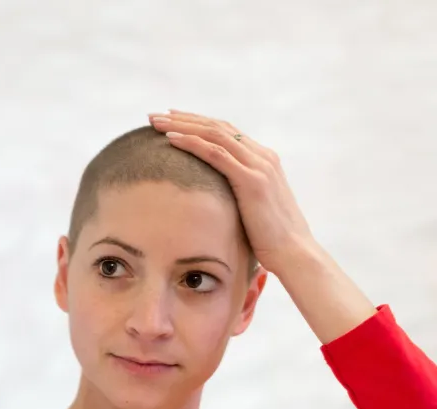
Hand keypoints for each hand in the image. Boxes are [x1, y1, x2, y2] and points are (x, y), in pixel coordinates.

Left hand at [148, 110, 313, 272]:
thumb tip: (211, 198)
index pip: (225, 131)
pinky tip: (171, 139)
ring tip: (156, 122)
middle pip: (217, 127)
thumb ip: (236, 193)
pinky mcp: (252, 181)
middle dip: (184, 119)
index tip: (170, 120)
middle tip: (154, 115)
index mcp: (263, 160)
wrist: (293, 253)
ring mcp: (259, 166)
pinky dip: (192, 143)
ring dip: (182, 126)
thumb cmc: (268, 238)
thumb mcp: (250, 208)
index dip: (196, 123)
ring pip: (214, 135)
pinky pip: (217, 154)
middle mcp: (262, 157)